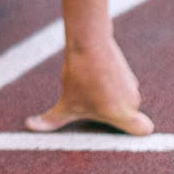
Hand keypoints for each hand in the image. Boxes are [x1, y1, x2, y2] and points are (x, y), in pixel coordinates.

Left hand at [26, 37, 153, 135]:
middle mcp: (132, 101)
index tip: (118, 128)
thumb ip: (51, 121)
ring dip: (109, 98)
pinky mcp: (127, 72)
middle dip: (110, 114)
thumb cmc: (79, 75)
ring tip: (89, 89)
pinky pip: (120, 87)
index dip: (135, 131)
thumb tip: (29, 126)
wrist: (88, 41)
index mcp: (122, 114)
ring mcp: (132, 85)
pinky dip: (109, 85)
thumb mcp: (65, 102)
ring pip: (122, 101)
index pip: (144, 130)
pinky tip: (93, 77)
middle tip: (91, 106)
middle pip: (126, 117)